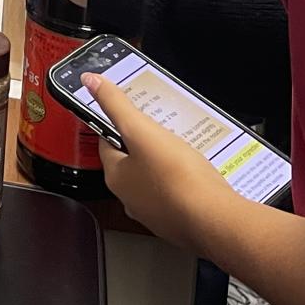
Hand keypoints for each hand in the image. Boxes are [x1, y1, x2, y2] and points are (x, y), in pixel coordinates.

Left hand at [86, 69, 244, 250]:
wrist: (214, 220)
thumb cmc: (177, 178)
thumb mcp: (142, 130)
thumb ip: (116, 105)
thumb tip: (91, 82)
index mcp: (116, 177)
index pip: (107, 143)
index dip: (117, 125)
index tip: (130, 114)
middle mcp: (131, 199)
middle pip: (132, 162)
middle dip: (145, 144)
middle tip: (160, 128)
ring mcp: (156, 213)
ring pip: (155, 179)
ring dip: (166, 164)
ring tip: (183, 147)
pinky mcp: (179, 222)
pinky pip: (177, 195)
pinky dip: (185, 183)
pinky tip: (198, 173)